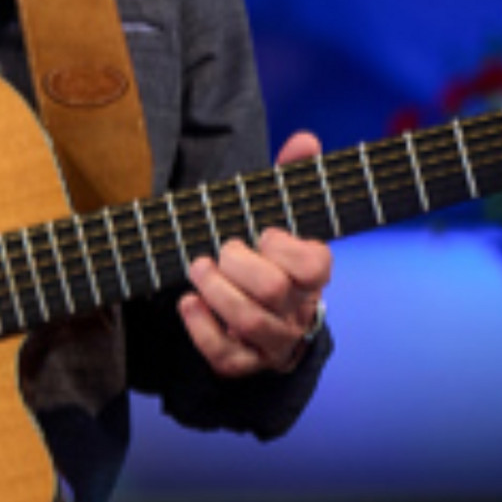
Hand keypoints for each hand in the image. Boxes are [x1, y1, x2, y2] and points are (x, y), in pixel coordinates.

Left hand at [177, 130, 332, 378]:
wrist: (269, 323)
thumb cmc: (271, 260)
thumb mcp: (280, 217)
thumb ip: (291, 178)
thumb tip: (306, 138)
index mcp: (312, 276)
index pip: (314, 264)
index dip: (284, 246)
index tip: (264, 233)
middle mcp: (298, 312)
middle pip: (272, 290)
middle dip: (238, 264)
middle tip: (221, 250)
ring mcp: (273, 341)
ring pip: (248, 321)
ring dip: (215, 290)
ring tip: (198, 268)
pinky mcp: (244, 362)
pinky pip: (225, 356)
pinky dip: (201, 327)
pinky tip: (188, 302)